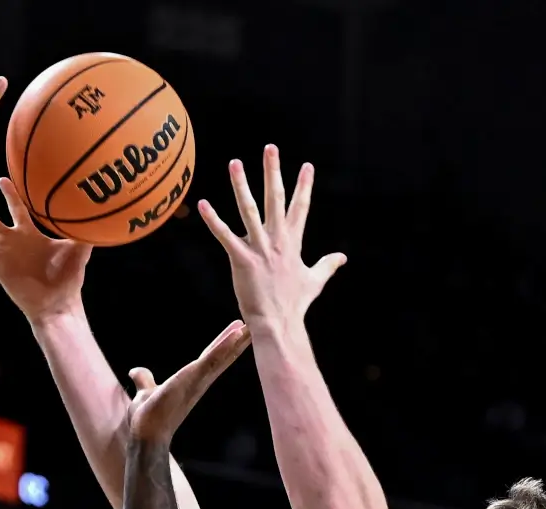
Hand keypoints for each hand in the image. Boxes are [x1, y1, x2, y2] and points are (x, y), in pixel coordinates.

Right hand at [0, 180, 93, 321]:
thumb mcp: (78, 250)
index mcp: (30, 234)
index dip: (10, 193)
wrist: (57, 305)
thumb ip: (83, 231)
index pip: (17, 207)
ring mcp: (2, 253)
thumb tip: (98, 211)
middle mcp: (12, 241)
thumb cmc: (68, 279)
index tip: (1, 177)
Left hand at [125, 321, 252, 448]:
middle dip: (239, 340)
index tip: (238, 329)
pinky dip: (225, 346)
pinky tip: (237, 334)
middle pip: (222, 356)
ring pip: (222, 356)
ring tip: (252, 326)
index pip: (211, 357)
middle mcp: (200, 380)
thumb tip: (134, 372)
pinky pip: (212, 359)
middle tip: (255, 325)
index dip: (224, 343)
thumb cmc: (147, 417)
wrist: (145, 432)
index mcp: (191, 380)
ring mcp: (198, 379)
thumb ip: (144, 380)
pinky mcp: (193, 378)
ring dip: (238, 340)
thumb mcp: (145, 391)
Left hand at [197, 145, 345, 330]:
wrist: (279, 324)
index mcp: (293, 243)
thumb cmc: (295, 305)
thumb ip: (327, 265)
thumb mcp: (315, 281)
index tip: (307, 166)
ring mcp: (259, 249)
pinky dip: (213, 220)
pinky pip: (225, 236)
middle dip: (273, 172)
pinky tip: (203, 204)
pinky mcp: (242, 260)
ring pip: (249, 210)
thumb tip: (343, 257)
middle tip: (270, 148)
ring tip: (234, 162)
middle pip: (276, 199)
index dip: (304, 186)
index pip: (300, 207)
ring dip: (241, 185)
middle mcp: (277, 240)